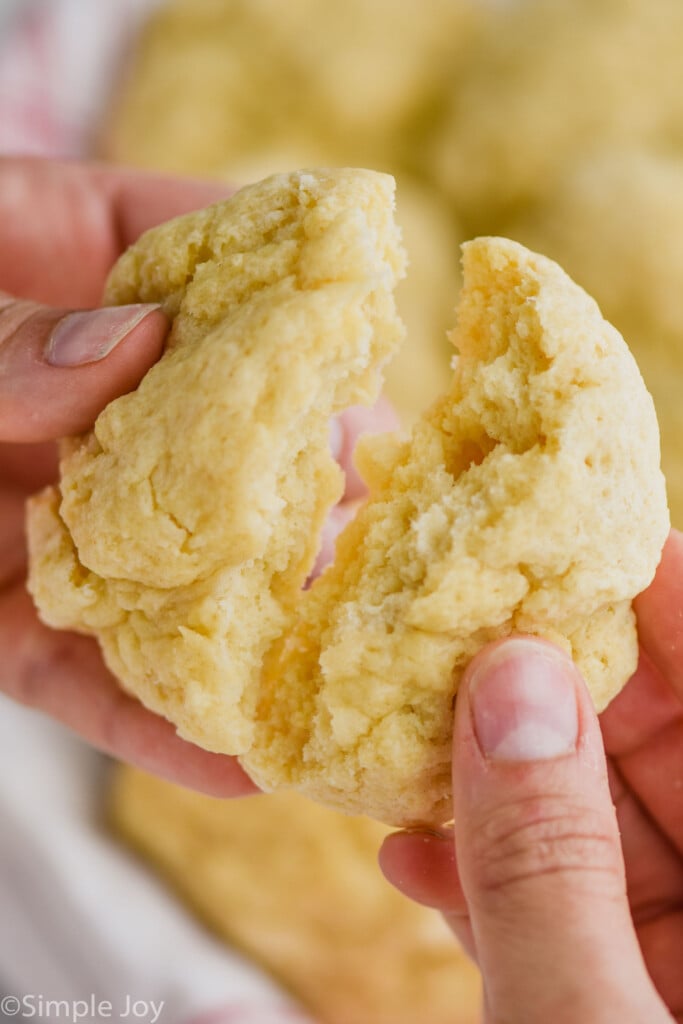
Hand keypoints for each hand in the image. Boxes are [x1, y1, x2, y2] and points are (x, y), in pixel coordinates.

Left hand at [0, 157, 395, 796]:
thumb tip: (121, 347)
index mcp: (3, 269)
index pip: (147, 236)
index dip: (251, 262)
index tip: (343, 307)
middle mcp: (26, 391)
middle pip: (177, 414)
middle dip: (278, 466)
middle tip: (368, 513)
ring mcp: (7, 505)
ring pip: (143, 554)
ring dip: (236, 610)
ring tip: (332, 654)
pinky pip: (68, 665)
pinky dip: (139, 717)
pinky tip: (226, 760)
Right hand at [380, 531, 682, 1023]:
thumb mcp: (590, 1022)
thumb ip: (547, 863)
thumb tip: (507, 685)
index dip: (662, 596)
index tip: (572, 526)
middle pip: (652, 746)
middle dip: (548, 682)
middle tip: (458, 621)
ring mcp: (671, 959)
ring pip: (589, 826)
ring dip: (494, 778)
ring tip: (409, 722)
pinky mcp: (609, 997)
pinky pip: (555, 915)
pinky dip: (484, 882)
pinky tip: (410, 854)